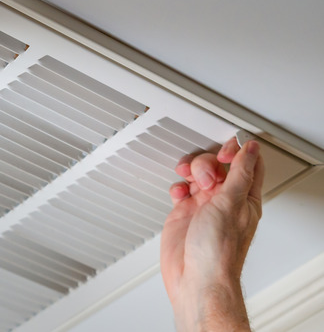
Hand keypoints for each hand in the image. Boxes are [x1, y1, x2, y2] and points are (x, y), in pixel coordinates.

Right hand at [160, 137, 263, 330]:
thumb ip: (240, 173)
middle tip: (205, 178)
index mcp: (244, 197)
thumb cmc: (218, 251)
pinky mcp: (184, 213)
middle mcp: (224, 200)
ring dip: (191, 171)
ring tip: (190, 183)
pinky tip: (179, 194)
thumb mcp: (231, 203)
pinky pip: (180, 189)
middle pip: (218, 165)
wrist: (195, 278)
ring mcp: (204, 206)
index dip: (236, 151)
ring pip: (197, 174)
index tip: (224, 152)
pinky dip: (177, 186)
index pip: (247, 164)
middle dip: (208, 163)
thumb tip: (249, 149)